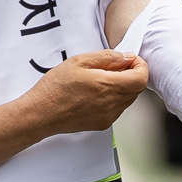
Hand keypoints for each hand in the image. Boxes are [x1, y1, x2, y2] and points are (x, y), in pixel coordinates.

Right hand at [27, 51, 151, 134]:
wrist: (40, 113)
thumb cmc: (56, 87)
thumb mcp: (79, 61)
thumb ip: (108, 57)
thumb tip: (127, 57)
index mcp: (108, 86)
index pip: (141, 78)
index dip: (140, 66)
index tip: (131, 60)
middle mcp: (112, 104)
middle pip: (138, 89)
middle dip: (133, 74)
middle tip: (117, 66)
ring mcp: (109, 116)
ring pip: (129, 99)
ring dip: (124, 87)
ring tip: (103, 79)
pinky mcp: (103, 124)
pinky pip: (119, 109)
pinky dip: (115, 98)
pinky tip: (97, 92)